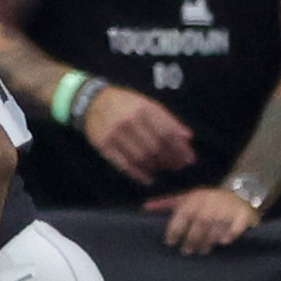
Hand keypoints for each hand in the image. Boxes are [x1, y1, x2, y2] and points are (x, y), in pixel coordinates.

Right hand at [80, 83, 195, 186]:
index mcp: (143, 108)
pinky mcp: (104, 145)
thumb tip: (188, 137)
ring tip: (164, 170)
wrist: (91, 101)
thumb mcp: (147, 104)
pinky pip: (124, 164)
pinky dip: (138, 174)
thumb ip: (167, 120)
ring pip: (141, 158)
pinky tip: (148, 179)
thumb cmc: (125, 103)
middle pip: (156, 147)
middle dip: (170, 160)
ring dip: (156, 167)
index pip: (167, 133)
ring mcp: (115, 134)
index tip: (189, 159)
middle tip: (178, 167)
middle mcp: (129, 121)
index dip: (180, 148)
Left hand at [149, 184, 258, 254]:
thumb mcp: (185, 198)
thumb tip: (144, 207)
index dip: (175, 230)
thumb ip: (166, 204)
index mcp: (194, 198)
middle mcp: (210, 202)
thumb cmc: (205, 199)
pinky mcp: (242, 215)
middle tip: (186, 252)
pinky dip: (230, 234)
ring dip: (208, 240)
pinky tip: (223, 242)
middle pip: (199, 223)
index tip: (170, 243)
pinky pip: (237, 226)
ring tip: (203, 250)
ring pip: (216, 226)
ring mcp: (227, 208)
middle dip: (192, 239)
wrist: (238, 191)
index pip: (183, 215)